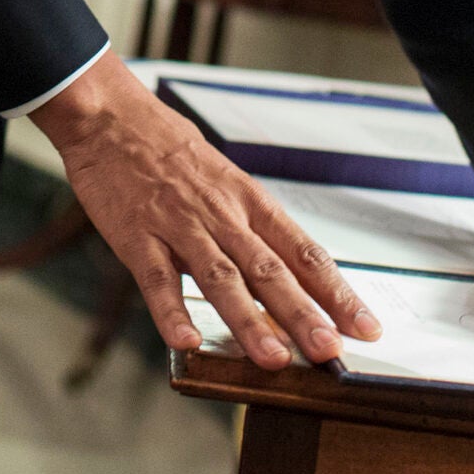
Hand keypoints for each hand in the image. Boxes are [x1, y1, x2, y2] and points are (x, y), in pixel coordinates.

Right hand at [31, 55, 380, 368]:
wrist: (109, 115)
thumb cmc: (166, 145)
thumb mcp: (222, 176)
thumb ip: (247, 224)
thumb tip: (284, 270)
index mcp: (247, 199)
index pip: (302, 250)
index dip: (336, 291)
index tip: (364, 326)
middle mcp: (221, 213)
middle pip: (269, 269)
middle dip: (303, 314)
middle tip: (331, 351)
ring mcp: (178, 225)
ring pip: (220, 277)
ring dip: (249, 321)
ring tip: (273, 359)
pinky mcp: (136, 236)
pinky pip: (156, 279)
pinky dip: (171, 312)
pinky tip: (186, 341)